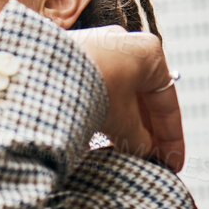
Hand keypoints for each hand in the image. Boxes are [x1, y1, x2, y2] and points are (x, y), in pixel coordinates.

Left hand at [69, 26, 184, 170]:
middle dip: (144, 133)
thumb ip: (138, 140)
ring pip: (116, 94)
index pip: (167, 102)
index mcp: (148, 54)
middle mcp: (124, 45)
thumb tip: (145, 153)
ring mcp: (96, 48)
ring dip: (120, 125)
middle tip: (148, 162)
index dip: (172, 138)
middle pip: (141, 98)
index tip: (174, 163)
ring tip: (121, 154)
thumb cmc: (86, 88)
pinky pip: (93, 89)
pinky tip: (94, 137)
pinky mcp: (71, 56)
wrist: (35, 71)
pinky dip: (99, 112)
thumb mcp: (119, 121)